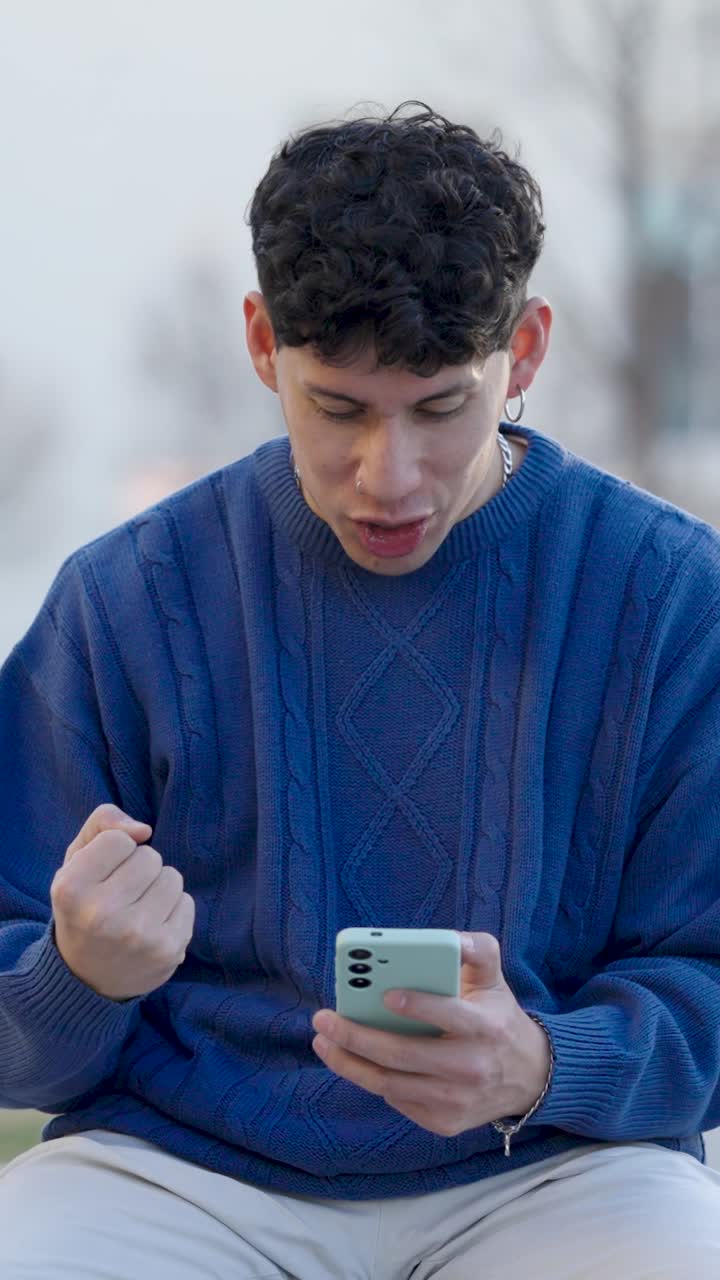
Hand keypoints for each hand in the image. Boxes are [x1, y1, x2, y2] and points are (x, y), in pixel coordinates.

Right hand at [51, 803, 194, 1001]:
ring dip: (158, 887)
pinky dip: (172, 910)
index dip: (114, 852)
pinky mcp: (169, 950)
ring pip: (172, 877)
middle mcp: (102, 915)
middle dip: (139, 869)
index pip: (118, 839)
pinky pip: (187, 902)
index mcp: (71, 889)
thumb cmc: (84, 907)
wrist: (87, 978)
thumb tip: (144, 829)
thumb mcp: (76, 862)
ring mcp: (138, 935)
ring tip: (136, 910)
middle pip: (149, 856)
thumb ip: (102, 824)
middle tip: (120, 896)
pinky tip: (151, 927)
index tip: (101, 876)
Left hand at [311, 932, 550, 1137]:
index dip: (416, 1006)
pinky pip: (397, 1101)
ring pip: (390, 1085)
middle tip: (324, 1020)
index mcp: (486, 1027)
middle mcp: (471, 1068)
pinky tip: (356, 1061)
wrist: (529, 1076)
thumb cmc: (498, 1018)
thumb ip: (477, 950)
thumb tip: (450, 938)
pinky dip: (373, 1079)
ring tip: (324, 1042)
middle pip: (403, 1055)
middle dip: (356, 1036)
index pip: (448, 1016)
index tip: (385, 994)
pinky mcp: (445, 1123)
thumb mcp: (494, 979)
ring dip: (349, 1064)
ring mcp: (457, 1101)